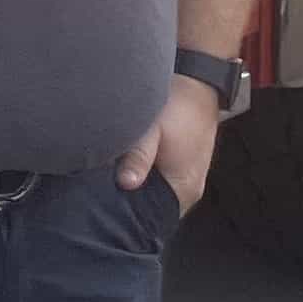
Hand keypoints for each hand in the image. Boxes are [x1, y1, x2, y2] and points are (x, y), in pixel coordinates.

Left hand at [117, 77, 224, 210]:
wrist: (199, 83)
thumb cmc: (178, 104)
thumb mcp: (153, 128)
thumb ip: (139, 156)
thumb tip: (126, 184)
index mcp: (184, 187)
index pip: (152, 218)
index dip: (127, 213)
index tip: (105, 205)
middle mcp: (189, 190)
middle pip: (154, 208)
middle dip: (130, 201)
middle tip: (103, 191)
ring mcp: (190, 180)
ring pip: (157, 195)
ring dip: (139, 189)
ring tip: (115, 178)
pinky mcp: (186, 169)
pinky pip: (162, 184)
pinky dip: (147, 179)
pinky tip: (131, 167)